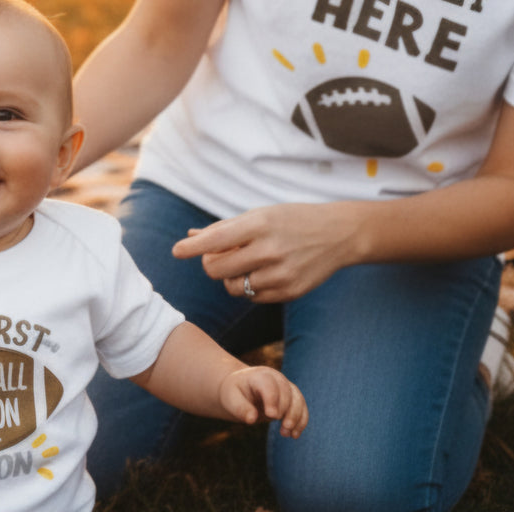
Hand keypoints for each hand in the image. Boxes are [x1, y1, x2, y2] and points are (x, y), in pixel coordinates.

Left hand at [173, 201, 361, 301]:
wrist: (337, 234)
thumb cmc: (290, 220)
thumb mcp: (259, 215)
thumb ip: (225, 228)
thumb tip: (192, 235)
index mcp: (260, 224)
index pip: (217, 239)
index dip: (193, 247)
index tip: (176, 251)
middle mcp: (270, 250)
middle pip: (218, 269)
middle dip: (210, 265)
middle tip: (214, 257)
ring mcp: (281, 274)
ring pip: (233, 287)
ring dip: (229, 278)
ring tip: (241, 264)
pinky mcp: (290, 292)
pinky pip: (253, 297)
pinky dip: (249, 287)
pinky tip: (260, 273)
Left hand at [218, 366, 307, 438]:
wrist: (242, 389)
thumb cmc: (235, 394)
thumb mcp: (231, 399)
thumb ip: (240, 408)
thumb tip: (252, 419)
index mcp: (259, 376)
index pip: (269, 385)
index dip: (272, 400)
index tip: (272, 416)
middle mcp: (275, 378)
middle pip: (286, 392)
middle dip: (287, 411)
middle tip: (282, 430)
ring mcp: (285, 386)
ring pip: (298, 399)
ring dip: (296, 418)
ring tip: (286, 434)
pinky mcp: (292, 397)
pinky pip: (302, 407)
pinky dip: (301, 421)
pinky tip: (294, 435)